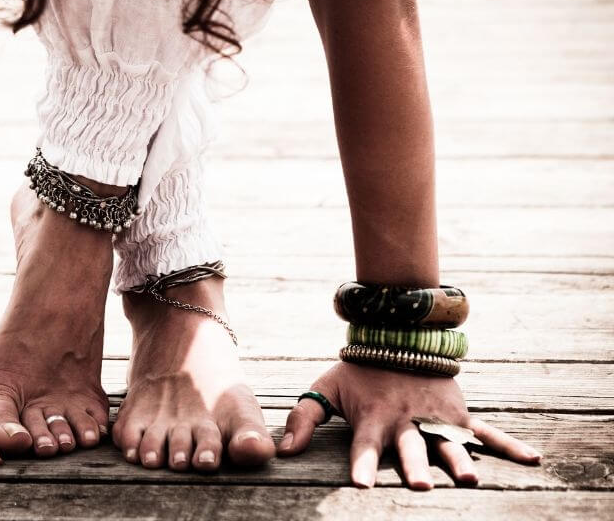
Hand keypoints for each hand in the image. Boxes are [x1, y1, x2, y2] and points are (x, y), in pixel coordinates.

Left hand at [277, 362, 541, 488]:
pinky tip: (534, 459)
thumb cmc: (358, 370)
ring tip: (470, 479)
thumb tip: (282, 451)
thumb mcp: (326, 387)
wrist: (397, 332)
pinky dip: (510, 444)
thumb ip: (304, 418)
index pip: (365, 445)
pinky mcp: (460, 412)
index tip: (361, 483)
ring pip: (449, 441)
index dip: (363, 463)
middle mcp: (407, 419)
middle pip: (411, 447)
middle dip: (415, 465)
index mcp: (374, 416)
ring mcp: (437, 416)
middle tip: (419, 485)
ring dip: (458, 459)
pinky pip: (488, 431)